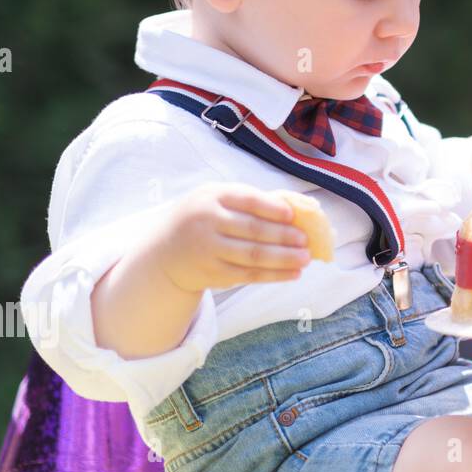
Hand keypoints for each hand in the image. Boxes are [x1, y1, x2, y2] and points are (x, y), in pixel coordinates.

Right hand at [142, 183, 313, 293]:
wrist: (165, 251)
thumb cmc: (205, 217)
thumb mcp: (218, 199)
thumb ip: (251, 200)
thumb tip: (297, 207)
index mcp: (212, 196)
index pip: (246, 200)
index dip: (272, 208)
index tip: (293, 215)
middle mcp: (207, 222)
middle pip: (253, 230)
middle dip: (284, 236)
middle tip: (306, 241)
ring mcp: (208, 250)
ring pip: (253, 256)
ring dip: (284, 258)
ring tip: (306, 259)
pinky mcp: (212, 273)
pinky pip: (248, 275)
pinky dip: (274, 275)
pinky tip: (293, 273)